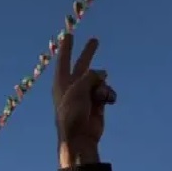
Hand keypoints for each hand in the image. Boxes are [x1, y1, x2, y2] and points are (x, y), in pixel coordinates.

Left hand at [53, 34, 115, 166]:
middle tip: (95, 40)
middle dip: (88, 52)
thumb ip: (90, 76)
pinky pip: (107, 91)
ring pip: (100, 80)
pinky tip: (107, 102)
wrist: (80, 135)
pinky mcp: (97, 102)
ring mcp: (86, 94)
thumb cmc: (73, 112)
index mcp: (62, 82)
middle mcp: (73, 86)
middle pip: (82, 64)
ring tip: (98, 98)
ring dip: (103, 87)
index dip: (67, 48)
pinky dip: (109, 94)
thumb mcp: (79, 89)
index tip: (68, 35)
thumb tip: (102, 73)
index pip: (64, 60)